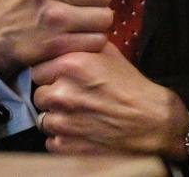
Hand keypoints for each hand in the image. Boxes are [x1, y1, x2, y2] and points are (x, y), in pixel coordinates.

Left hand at [32, 41, 188, 161]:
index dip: (50, 74)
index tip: (60, 78)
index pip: (38, 69)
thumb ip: (80, 46)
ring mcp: (63, 123)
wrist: (151, 122)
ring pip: (44, 119)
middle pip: (39, 94)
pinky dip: (64, 138)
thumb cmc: (131, 87)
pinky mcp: (66, 146)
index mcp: (70, 65)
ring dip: (57, 118)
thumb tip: (62, 42)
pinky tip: (82, 131)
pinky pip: (52, 141)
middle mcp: (62, 93)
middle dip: (53, 95)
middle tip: (72, 97)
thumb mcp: (108, 53)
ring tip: (79, 115)